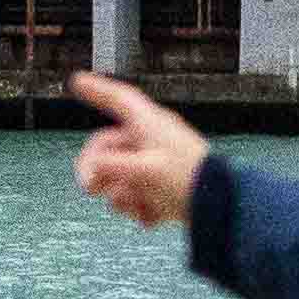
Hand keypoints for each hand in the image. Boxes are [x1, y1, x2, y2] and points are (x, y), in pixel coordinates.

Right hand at [69, 71, 209, 229]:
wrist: (221, 207)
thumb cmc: (189, 180)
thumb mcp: (143, 170)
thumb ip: (110, 167)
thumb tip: (91, 170)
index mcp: (150, 124)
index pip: (119, 99)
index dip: (97, 90)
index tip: (77, 82)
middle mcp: (151, 140)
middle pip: (108, 147)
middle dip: (98, 170)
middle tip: (90, 189)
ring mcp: (156, 164)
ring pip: (119, 175)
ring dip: (123, 195)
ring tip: (138, 204)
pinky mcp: (162, 187)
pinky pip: (136, 195)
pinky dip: (139, 208)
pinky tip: (151, 216)